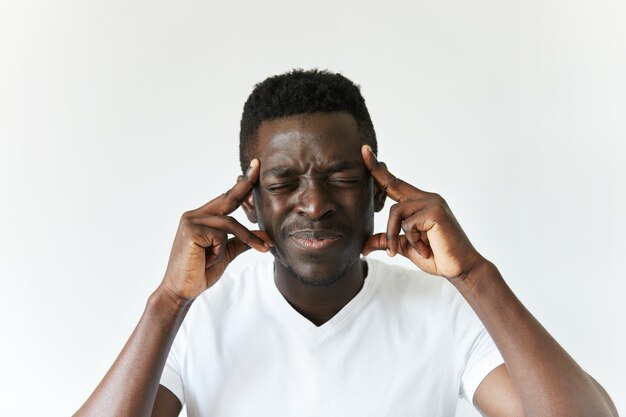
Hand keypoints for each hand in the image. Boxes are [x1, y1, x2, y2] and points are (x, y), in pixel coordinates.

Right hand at [159, 159, 271, 302]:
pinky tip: (205, 260)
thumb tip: (266, 234)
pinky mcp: (191, 230)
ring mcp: (191, 221)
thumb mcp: (225, 254)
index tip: (255, 167)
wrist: (181, 291)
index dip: (242, 185)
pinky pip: (220, 237)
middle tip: (258, 165)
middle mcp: (194, 215)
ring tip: (231, 257)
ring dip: (241, 241)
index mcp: (202, 217)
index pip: (226, 198)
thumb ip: (243, 242)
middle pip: (228, 199)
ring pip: (230, 224)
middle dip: (245, 185)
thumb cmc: (200, 272)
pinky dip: (218, 253)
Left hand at [360, 145, 483, 281]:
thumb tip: (363, 246)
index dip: (379, 170)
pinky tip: (424, 248)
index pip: (394, 184)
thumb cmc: (435, 256)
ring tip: (400, 251)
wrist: (460, 268)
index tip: (366, 151)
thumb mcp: (404, 247)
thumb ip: (386, 241)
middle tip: (363, 149)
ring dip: (393, 235)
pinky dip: (411, 240)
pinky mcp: (435, 211)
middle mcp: (426, 198)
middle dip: (376, 169)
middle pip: (392, 184)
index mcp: (418, 203)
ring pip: (395, 212)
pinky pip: (408, 224)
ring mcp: (432, 202)